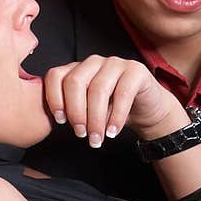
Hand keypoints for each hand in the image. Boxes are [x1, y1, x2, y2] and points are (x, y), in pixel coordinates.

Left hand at [43, 56, 182, 146]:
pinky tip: (112, 132)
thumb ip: (72, 109)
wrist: (146, 110)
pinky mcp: (136, 70)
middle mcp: (94, 62)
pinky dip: (115, 116)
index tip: (60, 121)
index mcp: (78, 69)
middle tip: (80, 134)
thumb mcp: (88, 111)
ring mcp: (115, 63)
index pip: (56, 76)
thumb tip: (55, 119)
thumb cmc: (112, 111)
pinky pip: (123, 93)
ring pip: (98, 89)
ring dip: (96, 118)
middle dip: (76, 112)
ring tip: (97, 139)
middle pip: (75, 82)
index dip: (54, 98)